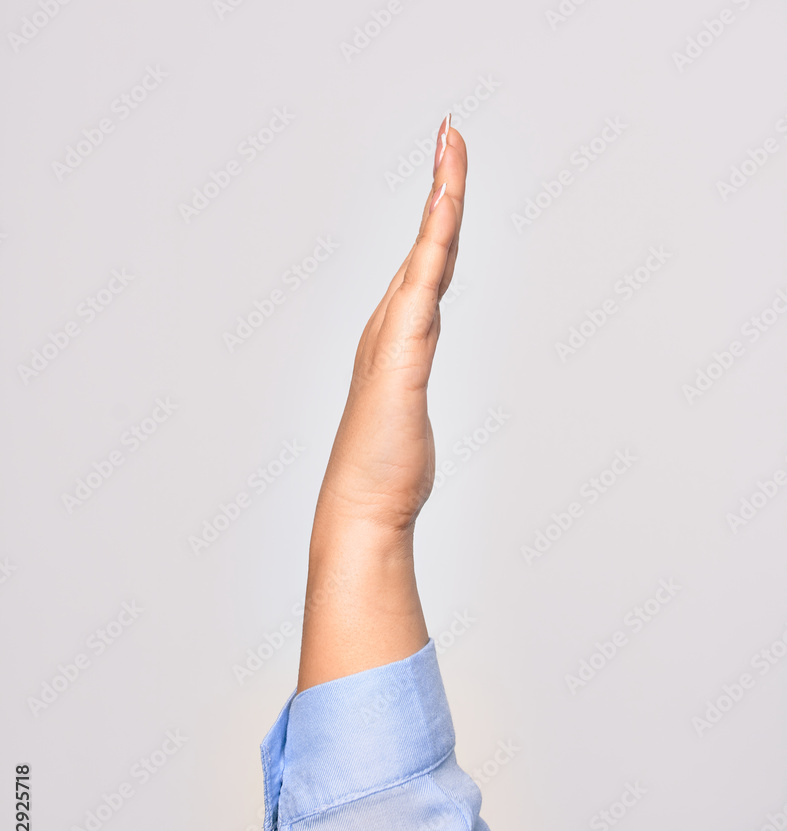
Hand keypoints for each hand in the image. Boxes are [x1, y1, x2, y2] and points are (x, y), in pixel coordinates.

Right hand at [312, 114, 467, 543]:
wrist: (362, 508)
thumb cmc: (383, 472)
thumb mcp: (404, 423)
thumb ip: (406, 399)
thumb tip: (404, 402)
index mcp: (398, 339)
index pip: (427, 267)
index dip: (439, 220)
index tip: (448, 176)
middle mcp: (392, 328)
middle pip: (427, 244)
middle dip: (441, 184)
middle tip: (450, 134)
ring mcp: (394, 336)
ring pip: (426, 251)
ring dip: (441, 196)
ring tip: (450, 146)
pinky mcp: (402, 352)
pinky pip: (424, 280)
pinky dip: (435, 236)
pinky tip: (446, 202)